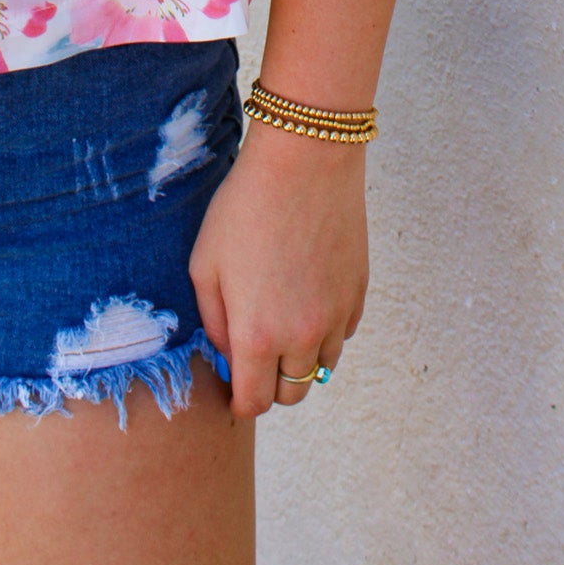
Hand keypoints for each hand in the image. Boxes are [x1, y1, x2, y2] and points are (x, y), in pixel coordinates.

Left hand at [189, 119, 368, 417]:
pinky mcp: (358, 293)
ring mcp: (336, 317)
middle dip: (270, 384)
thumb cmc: (245, 207)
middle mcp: (301, 338)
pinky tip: (307, 294)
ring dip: (300, 358)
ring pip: (321, 367)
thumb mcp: (205, 264)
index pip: (253, 403)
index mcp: (257, 337)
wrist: (304, 161)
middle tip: (255, 353)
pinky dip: (326, 328)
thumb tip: (229, 354)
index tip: (233, 385)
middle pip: (291, 394)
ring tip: (281, 320)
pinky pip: (342, 332)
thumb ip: (214, 322)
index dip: (240, 399)